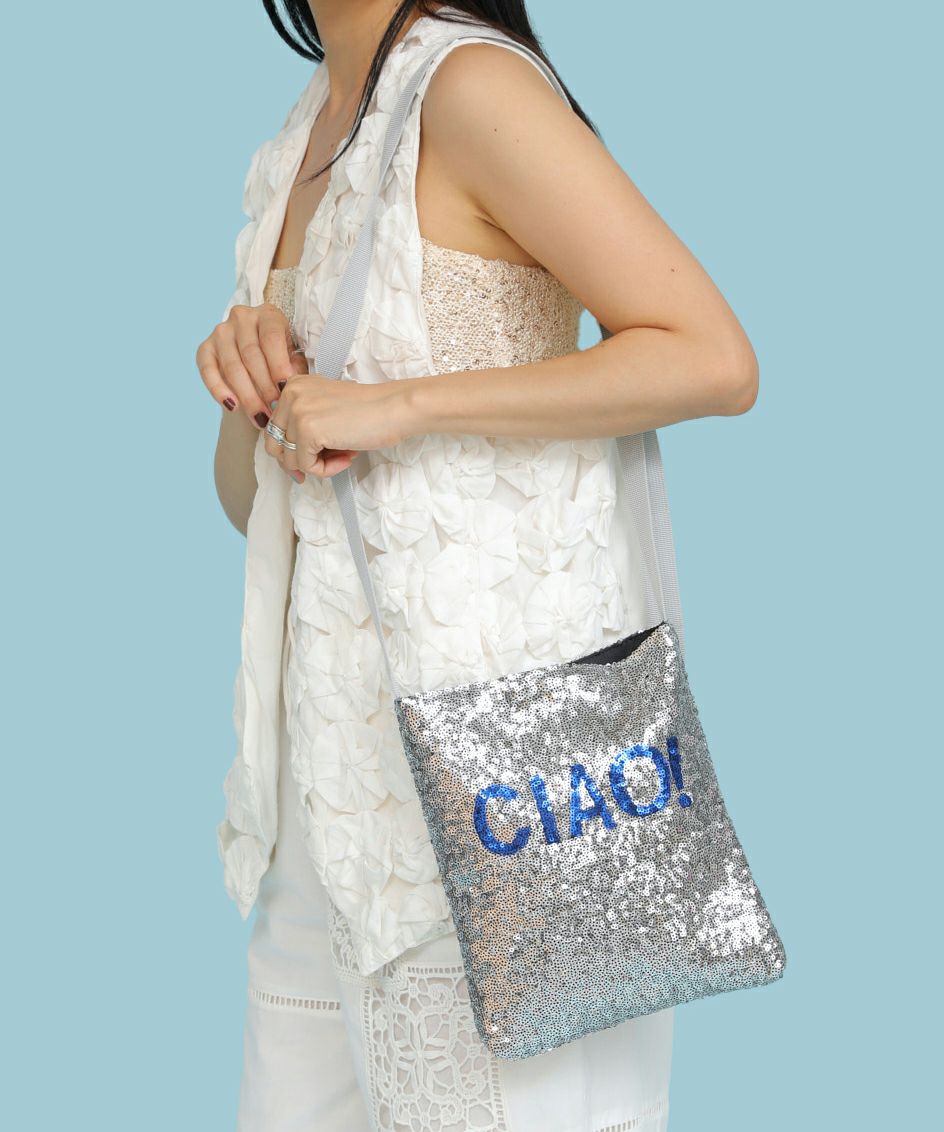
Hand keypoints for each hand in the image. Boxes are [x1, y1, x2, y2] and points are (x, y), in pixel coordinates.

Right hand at [195, 303, 308, 428]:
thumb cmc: (281, 354)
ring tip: (260, 417)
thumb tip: (290, 386)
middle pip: (251, 355)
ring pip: (232, 366)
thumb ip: (295, 367)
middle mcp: (242, 318)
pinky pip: (207, 370)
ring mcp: (221, 332)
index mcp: (268, 315)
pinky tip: (232, 406)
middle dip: (264, 387)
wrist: (259, 350)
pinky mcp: (205, 348)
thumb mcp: (294, 355)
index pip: (271, 338)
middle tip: (275, 410)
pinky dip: (218, 390)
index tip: (285, 389)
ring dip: (246, 395)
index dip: (278, 365)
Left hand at [263, 371, 409, 478]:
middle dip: (299, 461)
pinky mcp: (308, 430)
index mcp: (293, 386)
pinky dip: (326, 470)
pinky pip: (306, 466)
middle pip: (274, 445)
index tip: (315, 457)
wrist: (394, 408)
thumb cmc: (369, 411)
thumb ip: (305, 423)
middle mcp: (290, 394)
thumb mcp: (326, 409)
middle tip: (325, 464)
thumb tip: (288, 461)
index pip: (275, 428)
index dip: (294, 449)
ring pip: (289, 459)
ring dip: (317, 465)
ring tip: (343, 456)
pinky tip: (347, 457)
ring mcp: (297, 411)